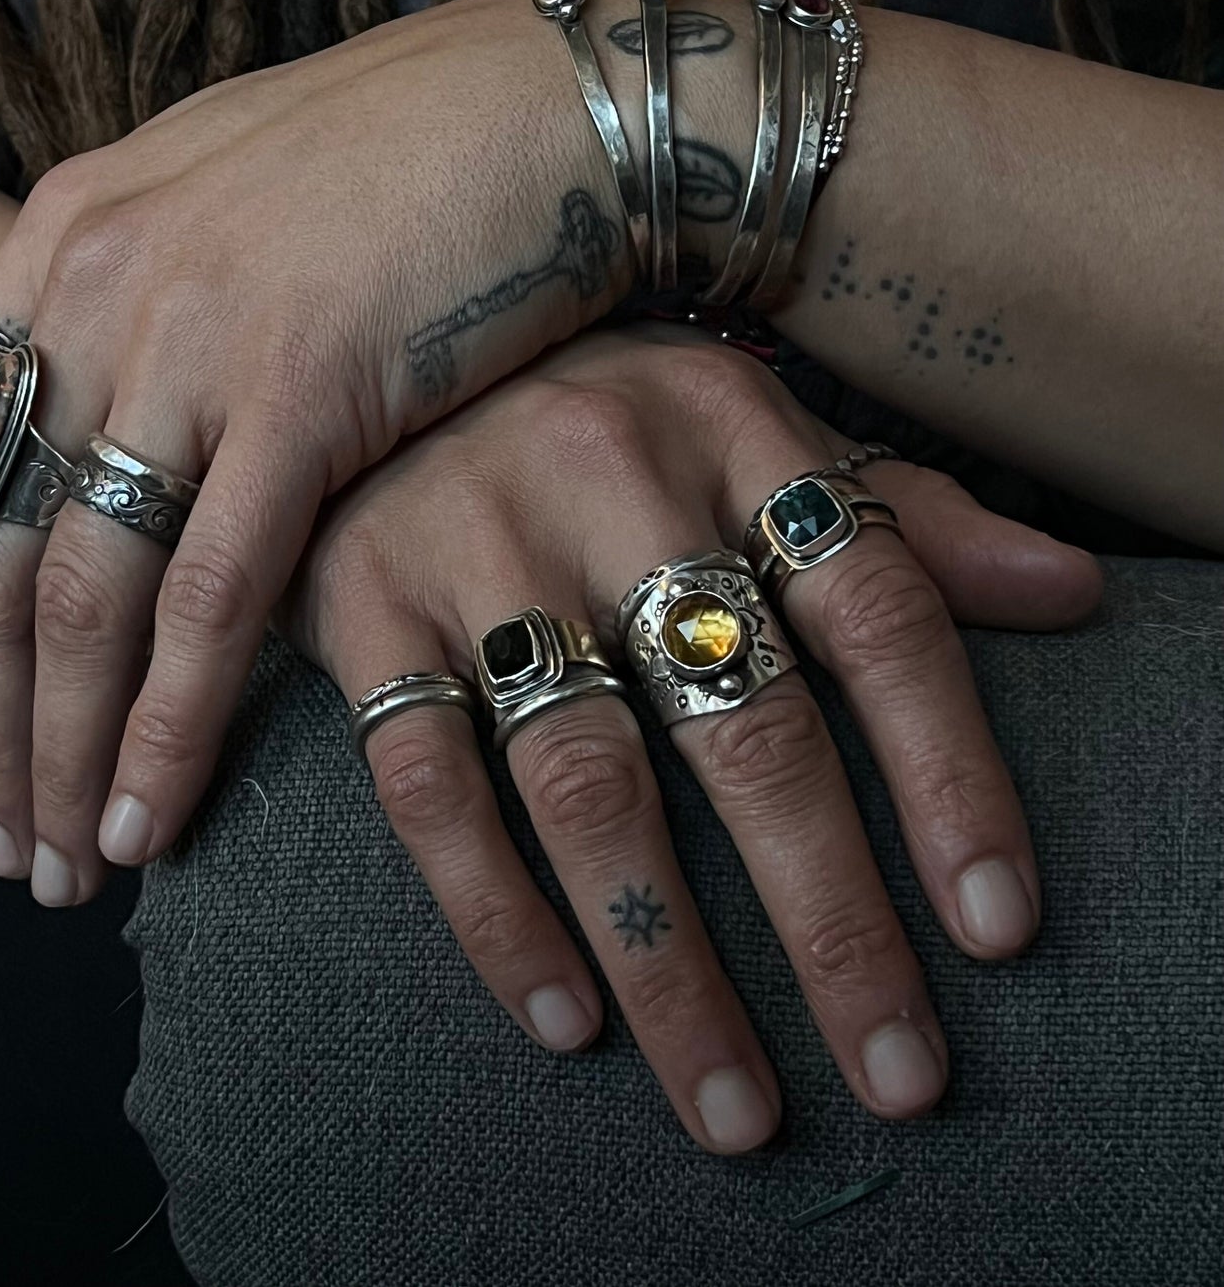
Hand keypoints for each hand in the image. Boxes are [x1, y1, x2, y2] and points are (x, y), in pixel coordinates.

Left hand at [0, 0, 768, 901]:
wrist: (541, 106)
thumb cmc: (407, 159)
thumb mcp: (229, 208)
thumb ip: (151, 303)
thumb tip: (125, 416)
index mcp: (68, 238)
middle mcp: (101, 288)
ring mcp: (195, 342)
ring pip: (83, 592)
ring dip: (63, 748)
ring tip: (61, 863)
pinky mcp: (303, 394)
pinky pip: (209, 596)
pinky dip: (170, 721)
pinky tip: (149, 813)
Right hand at [278, 325, 1101, 1151]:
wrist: (387, 325)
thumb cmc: (598, 403)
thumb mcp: (749, 427)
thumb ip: (898, 514)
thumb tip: (1068, 592)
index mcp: (733, 432)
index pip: (878, 614)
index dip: (950, 774)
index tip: (997, 929)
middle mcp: (610, 484)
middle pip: (748, 727)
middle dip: (831, 922)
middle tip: (894, 1072)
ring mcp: (476, 548)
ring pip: (590, 784)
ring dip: (669, 963)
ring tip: (733, 1105)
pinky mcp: (363, 606)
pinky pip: (428, 785)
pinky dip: (497, 913)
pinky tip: (566, 1019)